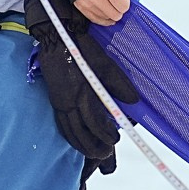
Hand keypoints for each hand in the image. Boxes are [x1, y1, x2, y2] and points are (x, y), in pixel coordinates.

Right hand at [20, 0, 139, 170]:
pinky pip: (61, 123)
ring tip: (93, 152)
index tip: (115, 140)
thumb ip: (119, 83)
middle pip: (80, 131)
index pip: (94, 122)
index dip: (105, 134)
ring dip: (80, 144)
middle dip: (92, 145)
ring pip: (69, 130)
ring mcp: (59, 101)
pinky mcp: (54, 99)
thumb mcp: (105, 63)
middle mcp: (68, 101)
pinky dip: (69, 135)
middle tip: (105, 153)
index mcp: (81, 92)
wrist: (57, 36)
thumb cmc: (82, 47)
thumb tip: (134, 101)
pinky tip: (75, 138)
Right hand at [73, 0, 129, 24]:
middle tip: (116, 1)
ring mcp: (88, 5)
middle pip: (116, 15)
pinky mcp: (81, 8)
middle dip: (119, 9)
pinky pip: (95, 20)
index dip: (125, 1)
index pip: (124, 6)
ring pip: (106, 19)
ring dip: (110, 13)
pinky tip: (103, 10)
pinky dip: (101, 17)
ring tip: (107, 3)